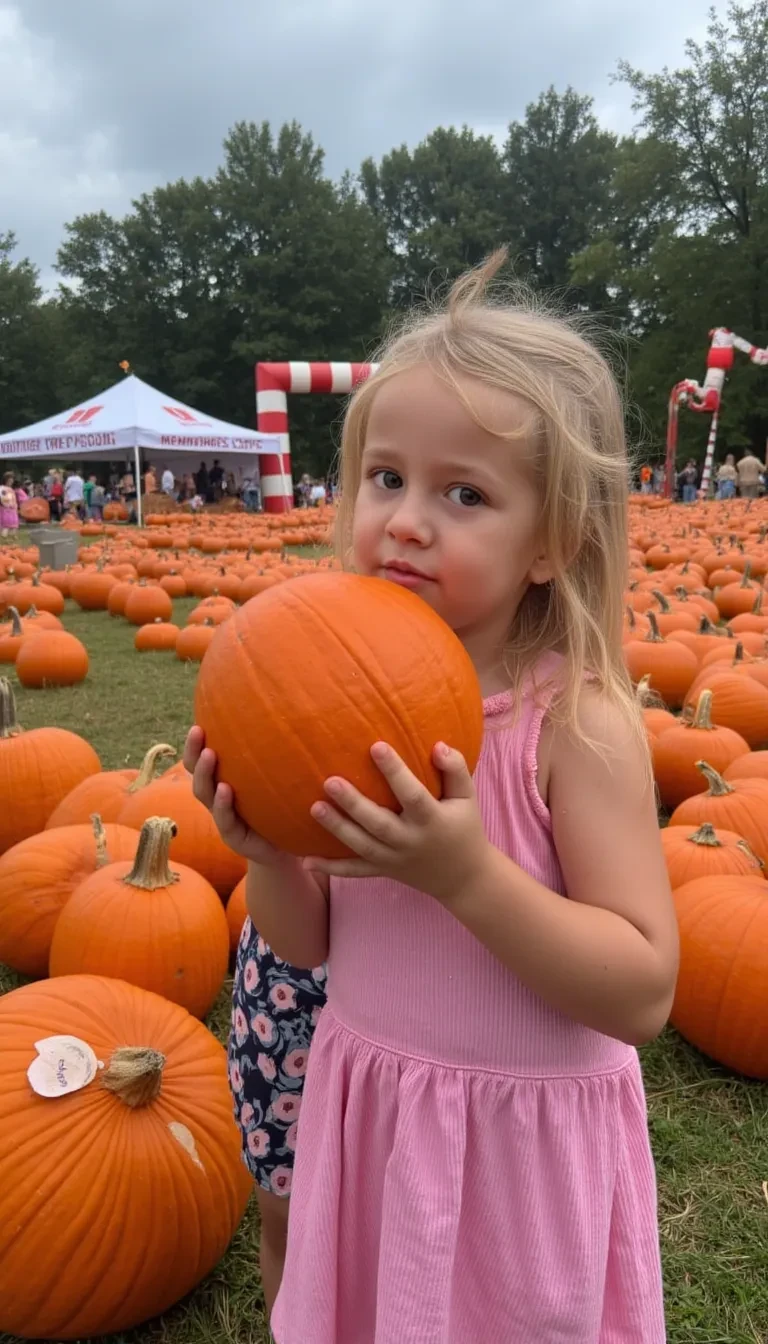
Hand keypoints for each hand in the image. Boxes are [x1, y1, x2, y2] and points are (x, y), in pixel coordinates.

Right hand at [183, 726, 283, 866]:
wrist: (287, 850)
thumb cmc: (280, 811)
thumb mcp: (275, 783)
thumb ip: (274, 758)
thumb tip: (287, 716)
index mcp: (223, 784)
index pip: (202, 762)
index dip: (195, 745)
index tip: (198, 724)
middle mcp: (218, 800)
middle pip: (197, 774)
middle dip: (194, 752)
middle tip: (197, 731)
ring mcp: (223, 819)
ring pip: (206, 795)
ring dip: (205, 774)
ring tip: (210, 754)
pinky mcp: (234, 838)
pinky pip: (225, 820)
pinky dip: (224, 804)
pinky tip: (226, 789)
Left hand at [304, 741, 491, 903]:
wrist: (463, 877)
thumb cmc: (465, 827)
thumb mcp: (467, 798)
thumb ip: (456, 770)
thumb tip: (437, 745)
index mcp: (432, 820)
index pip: (412, 795)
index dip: (395, 772)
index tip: (376, 746)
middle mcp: (410, 842)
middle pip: (378, 824)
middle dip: (354, 804)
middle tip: (330, 781)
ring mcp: (394, 859)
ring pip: (361, 846)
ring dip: (337, 828)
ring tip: (314, 807)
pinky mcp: (383, 871)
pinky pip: (354, 872)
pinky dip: (331, 869)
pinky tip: (306, 861)